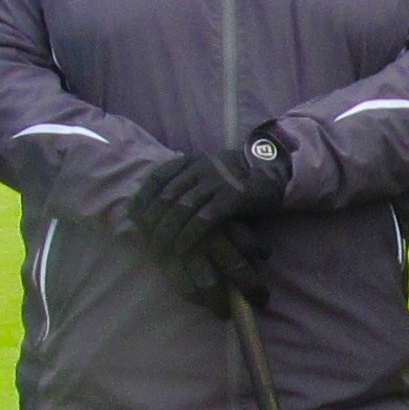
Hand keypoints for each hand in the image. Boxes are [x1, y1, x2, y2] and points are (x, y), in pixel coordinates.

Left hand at [126, 142, 287, 314]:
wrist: (275, 172)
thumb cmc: (238, 177)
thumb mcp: (209, 171)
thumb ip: (189, 181)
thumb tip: (163, 202)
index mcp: (192, 160)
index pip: (158, 177)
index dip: (142, 197)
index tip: (133, 217)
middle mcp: (201, 167)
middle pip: (166, 195)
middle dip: (152, 220)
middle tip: (144, 241)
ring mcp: (216, 181)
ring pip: (181, 207)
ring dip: (167, 230)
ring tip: (159, 249)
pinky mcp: (232, 197)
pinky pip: (204, 218)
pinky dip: (189, 234)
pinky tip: (182, 248)